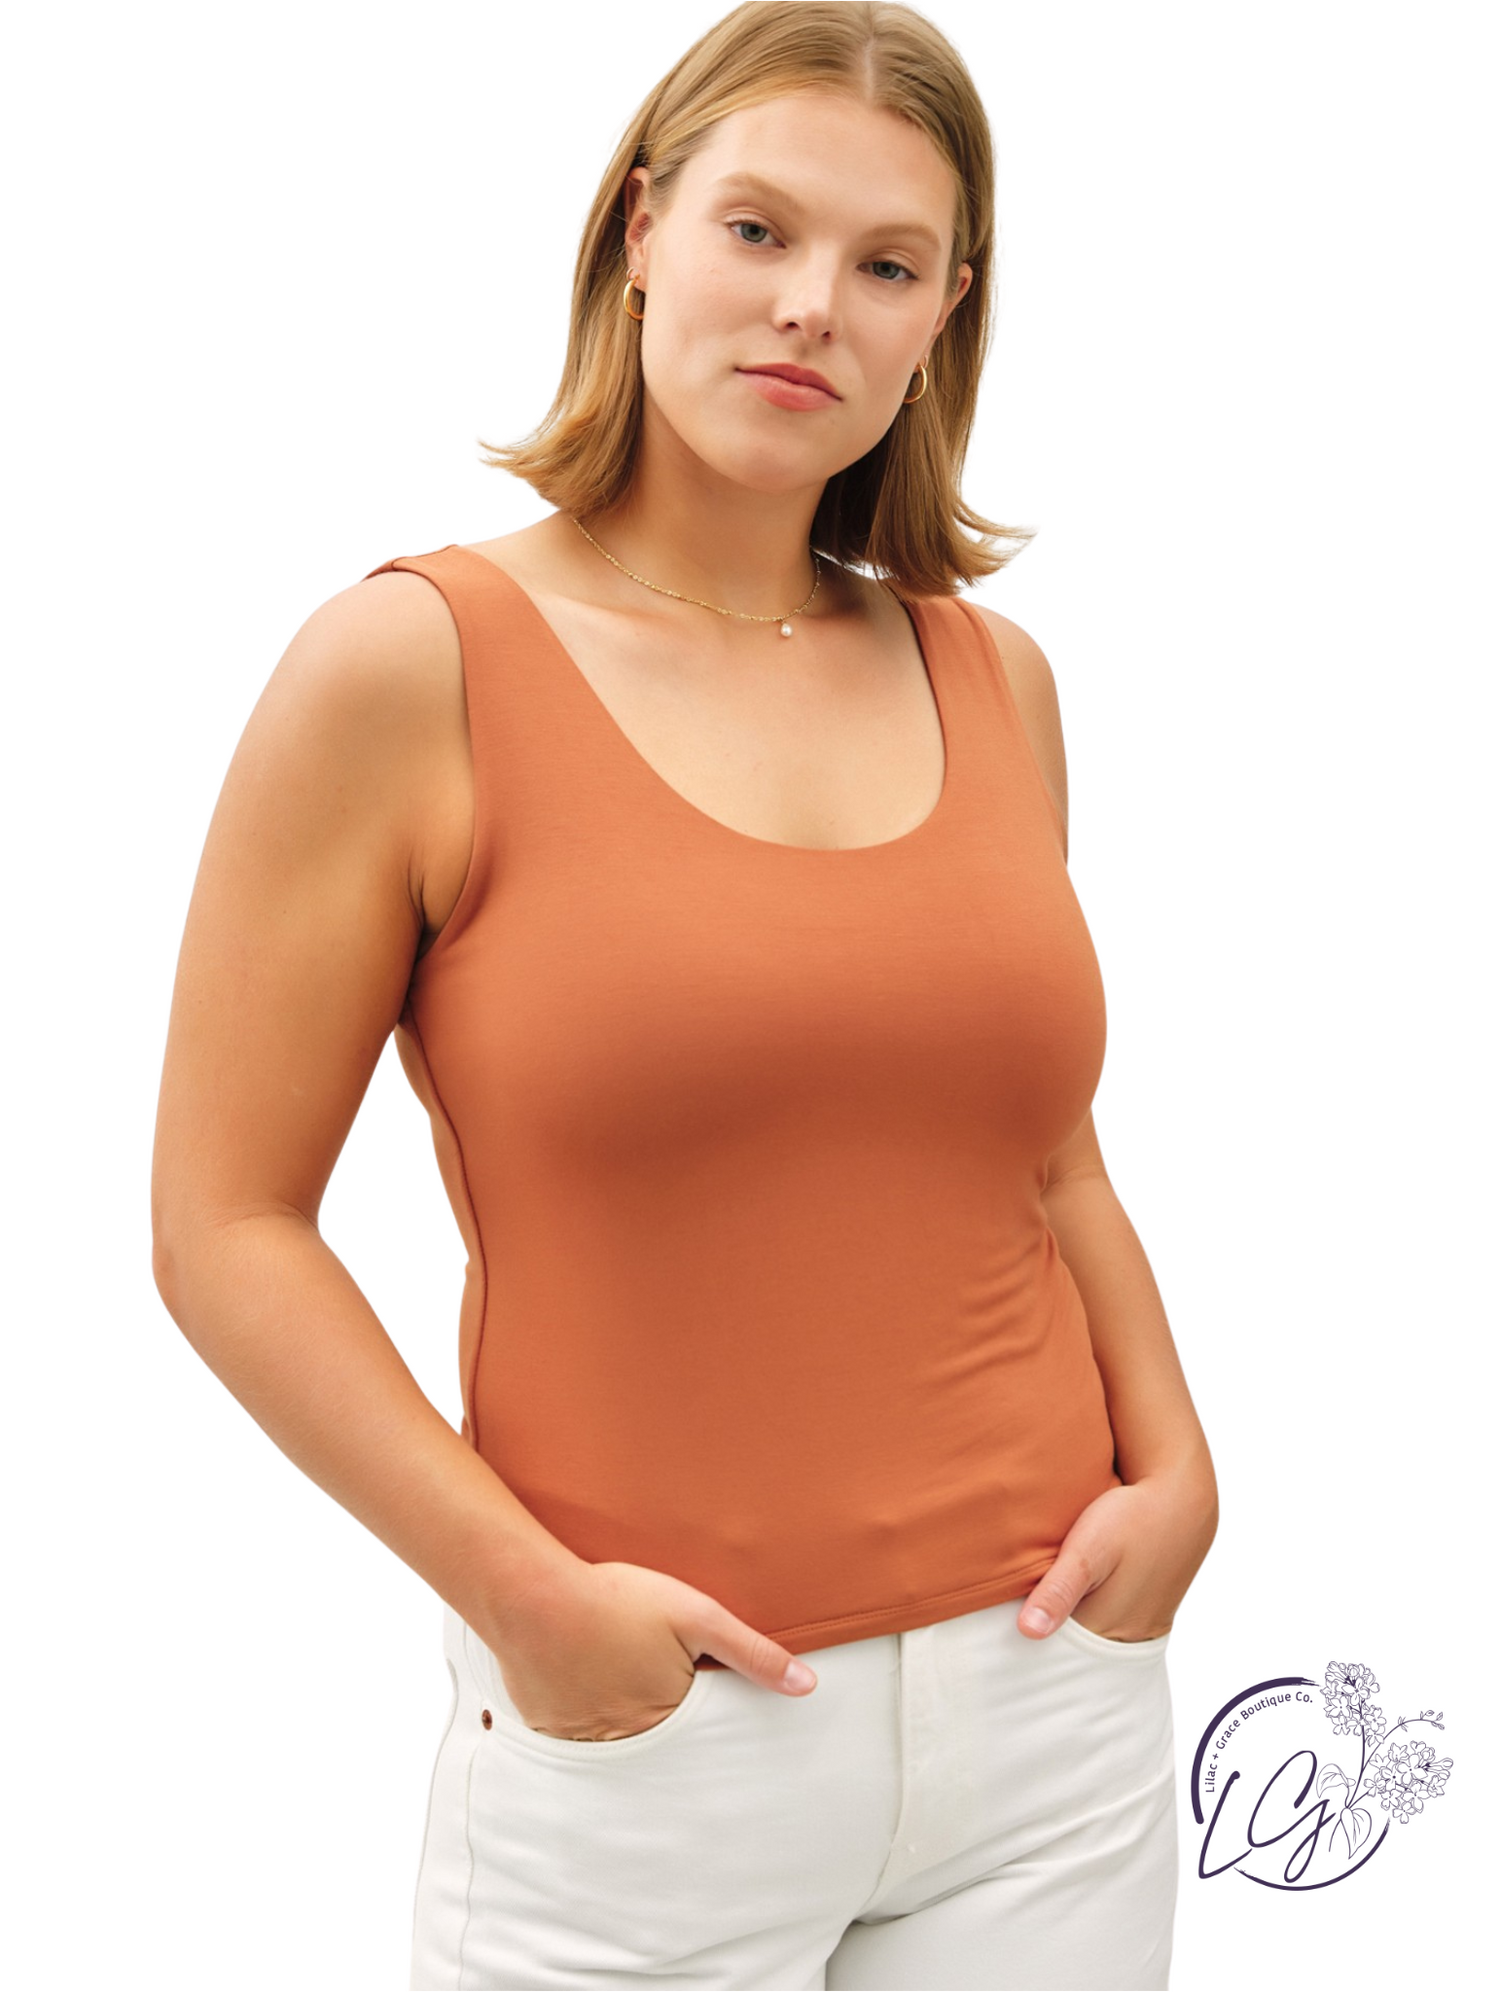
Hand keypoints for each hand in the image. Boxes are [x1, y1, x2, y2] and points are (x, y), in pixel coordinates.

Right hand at [488, 1560, 818, 1741]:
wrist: (532, 1595)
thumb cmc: (616, 1601)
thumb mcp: (697, 1615)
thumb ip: (752, 1653)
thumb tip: (806, 1686)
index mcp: (667, 1718)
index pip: (698, 1732)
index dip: (700, 1713)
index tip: (697, 1701)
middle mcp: (626, 1740)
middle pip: (655, 1738)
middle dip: (660, 1718)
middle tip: (646, 1679)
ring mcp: (582, 1737)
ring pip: (613, 1738)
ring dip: (618, 1716)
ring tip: (613, 1677)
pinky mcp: (547, 1725)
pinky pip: (572, 1731)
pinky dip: (580, 1713)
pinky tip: (578, 1681)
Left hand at [1017, 1464, 1217, 1643]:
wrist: (1183, 1500)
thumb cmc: (1132, 1519)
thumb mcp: (1089, 1549)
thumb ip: (1059, 1590)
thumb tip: (1028, 1632)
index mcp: (1103, 1628)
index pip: (1052, 1653)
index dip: (1023, 1641)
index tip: (998, 1626)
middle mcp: (1122, 1637)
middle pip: (1070, 1649)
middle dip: (1043, 1636)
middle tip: (1006, 1614)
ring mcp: (1138, 1627)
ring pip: (1088, 1637)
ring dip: (1064, 1624)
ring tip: (1032, 1603)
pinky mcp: (1146, 1611)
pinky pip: (1107, 1624)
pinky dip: (1085, 1615)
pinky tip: (1071, 1594)